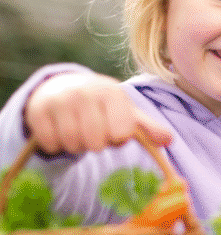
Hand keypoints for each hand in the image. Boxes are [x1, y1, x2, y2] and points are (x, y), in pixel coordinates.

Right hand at [25, 73, 172, 154]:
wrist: (62, 88)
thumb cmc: (102, 106)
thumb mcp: (125, 113)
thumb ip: (147, 128)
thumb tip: (169, 140)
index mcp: (112, 93)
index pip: (121, 134)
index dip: (118, 138)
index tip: (114, 130)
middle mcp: (85, 92)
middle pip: (96, 143)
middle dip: (96, 144)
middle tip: (93, 132)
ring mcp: (59, 100)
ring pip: (73, 144)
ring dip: (76, 145)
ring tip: (77, 130)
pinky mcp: (37, 110)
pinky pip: (50, 143)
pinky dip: (56, 144)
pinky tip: (59, 130)